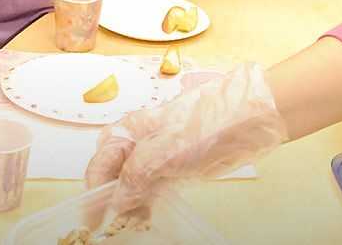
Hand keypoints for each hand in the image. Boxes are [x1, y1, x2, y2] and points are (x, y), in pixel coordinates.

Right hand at [83, 63, 287, 219]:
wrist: (248, 118)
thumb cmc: (206, 125)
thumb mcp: (163, 151)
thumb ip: (135, 175)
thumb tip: (116, 199)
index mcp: (130, 129)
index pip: (100, 163)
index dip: (94, 191)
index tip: (93, 219)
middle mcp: (139, 140)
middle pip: (112, 172)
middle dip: (109, 198)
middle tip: (113, 223)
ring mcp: (158, 152)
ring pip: (131, 181)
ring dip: (127, 202)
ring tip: (131, 223)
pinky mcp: (175, 163)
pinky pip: (151, 184)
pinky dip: (145, 200)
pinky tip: (145, 214)